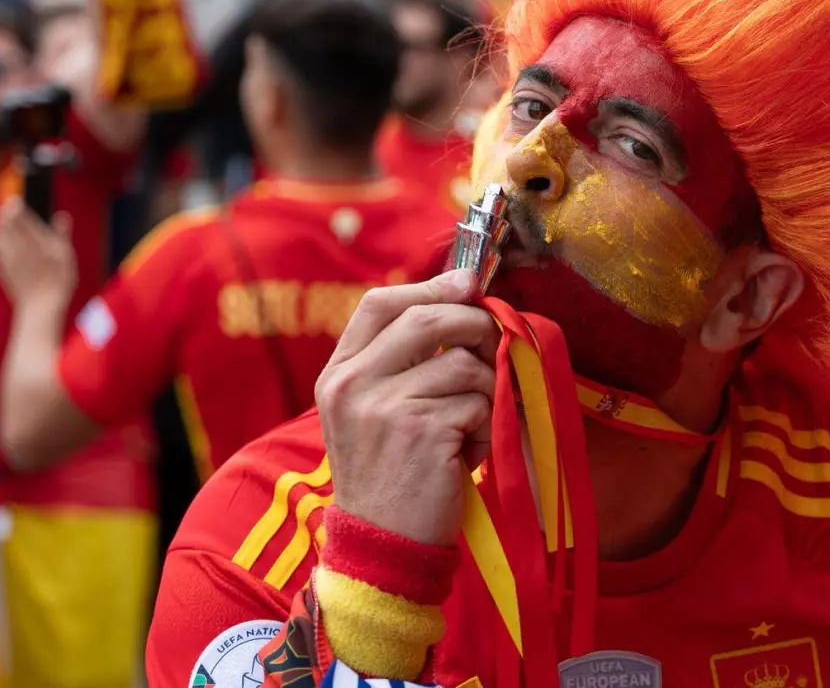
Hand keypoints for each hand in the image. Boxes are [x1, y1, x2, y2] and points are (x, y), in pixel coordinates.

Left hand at [0, 199, 75, 310]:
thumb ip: (62, 233)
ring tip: (8, 232)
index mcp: (33, 239)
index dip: (14, 206)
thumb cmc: (59, 280)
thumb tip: (62, 215)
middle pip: (2, 223)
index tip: (15, 202)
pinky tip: (12, 253)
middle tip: (8, 213)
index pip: (17, 215)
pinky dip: (1, 249)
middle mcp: (16, 246)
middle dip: (4, 216)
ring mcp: (6, 259)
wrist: (41, 307)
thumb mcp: (67, 255)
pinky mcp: (1, 271)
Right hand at [317, 270, 498, 545]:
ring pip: (463, 364)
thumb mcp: (372, 413)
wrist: (381, 544)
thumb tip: (462, 302)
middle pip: (427, 319)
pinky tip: (467, 455)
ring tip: (469, 426)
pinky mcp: (422, 431)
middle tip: (491, 348)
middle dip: (473, 326)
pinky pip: (479, 402)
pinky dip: (486, 427)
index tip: (467, 284)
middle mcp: (352, 384)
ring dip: (485, 392)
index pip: (379, 303)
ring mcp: (384, 407)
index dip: (431, 287)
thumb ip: (399, 362)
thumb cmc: (389, 476)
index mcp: (338, 374)